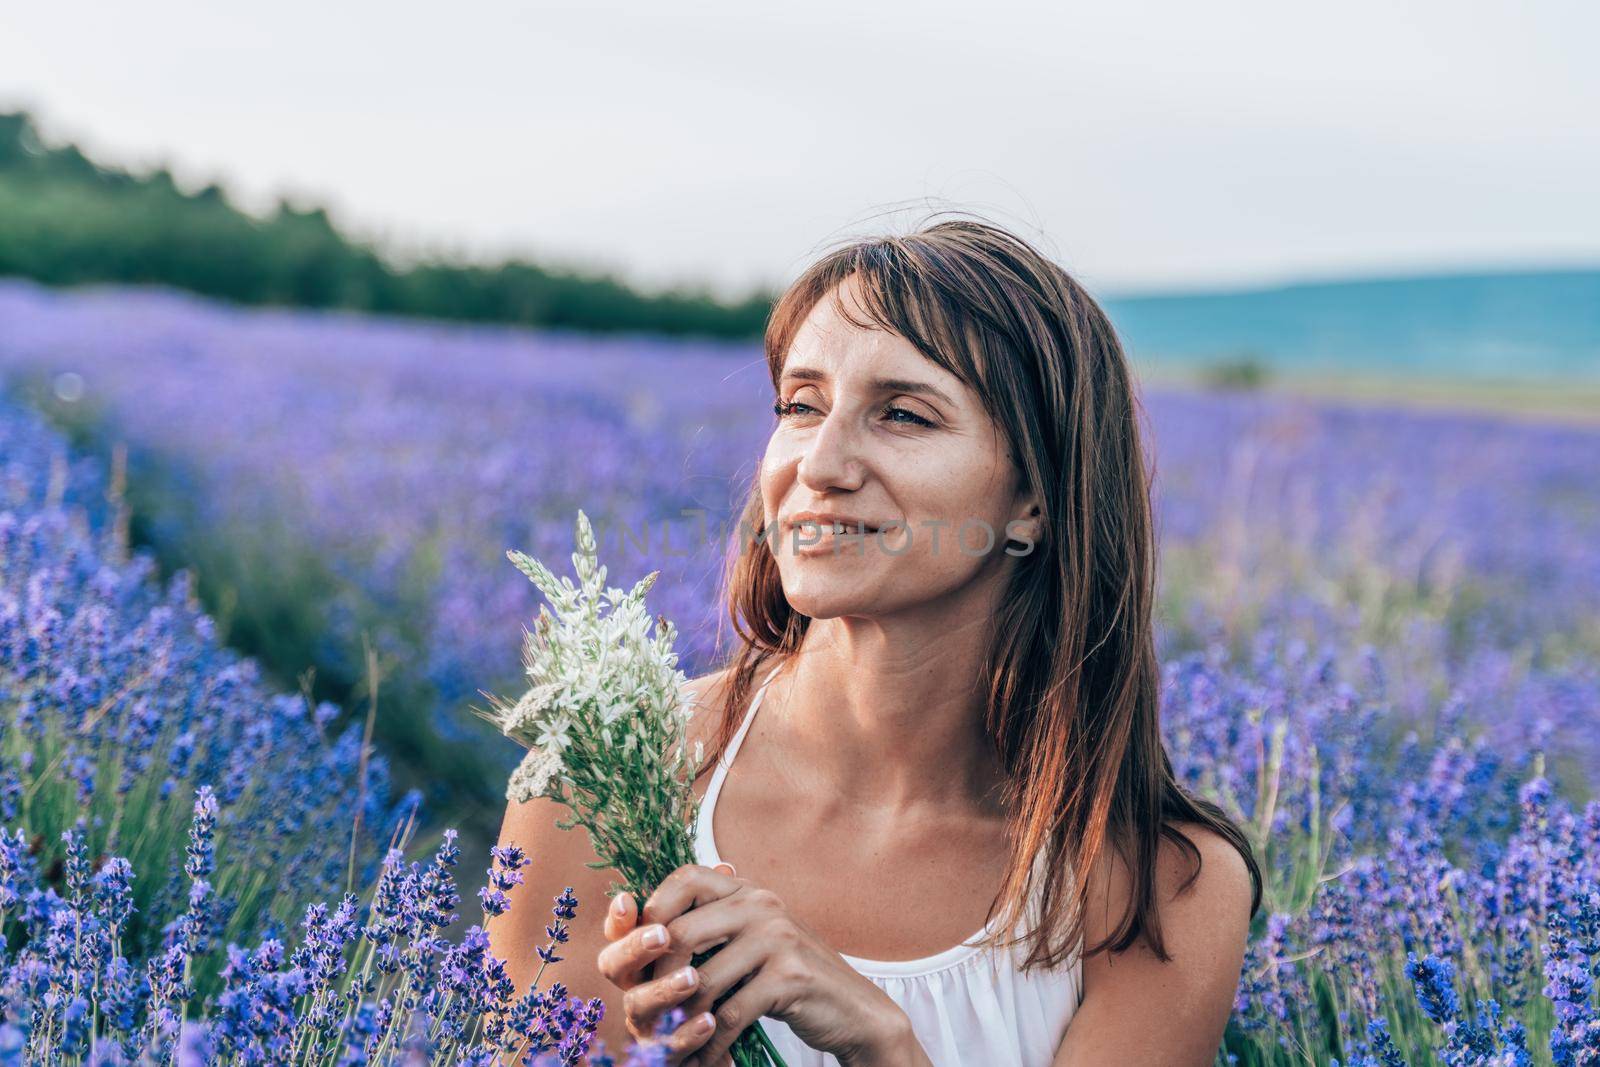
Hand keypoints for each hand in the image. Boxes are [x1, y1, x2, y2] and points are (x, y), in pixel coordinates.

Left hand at [598, 862, 909, 1065]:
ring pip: (700, 982)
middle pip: (680, 934)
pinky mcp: (789, 977)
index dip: (651, 911)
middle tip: (646, 1012)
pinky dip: (710, 1045)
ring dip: (679, 1022)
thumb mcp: (750, 940)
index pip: (684, 879)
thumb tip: (636, 925)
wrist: (853, 1009)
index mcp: (746, 890)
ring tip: (668, 1043)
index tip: (639, 953)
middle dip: (655, 980)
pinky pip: (729, 1015)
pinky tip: (703, 1059)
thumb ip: (708, 928)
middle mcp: (761, 903)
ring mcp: (777, 938)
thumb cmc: (787, 977)